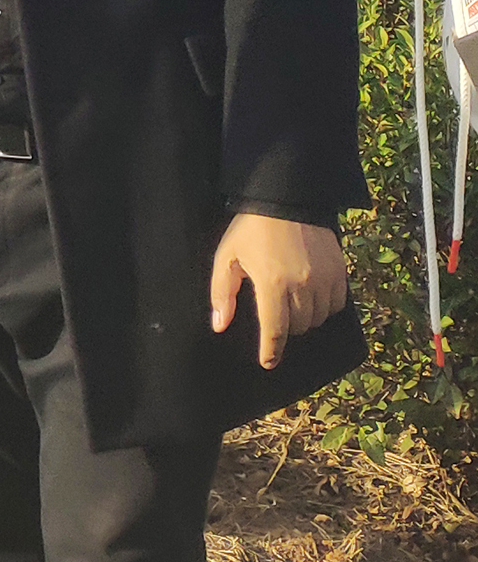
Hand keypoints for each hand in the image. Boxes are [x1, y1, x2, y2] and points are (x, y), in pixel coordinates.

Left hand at [210, 212, 349, 369]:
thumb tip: (220, 326)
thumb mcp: (227, 258)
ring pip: (319, 318)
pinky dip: (325, 307)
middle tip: (276, 320)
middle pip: (299, 327)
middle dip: (286, 330)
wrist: (286, 199)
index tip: (268, 362)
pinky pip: (337, 303)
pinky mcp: (341, 271)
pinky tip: (312, 298)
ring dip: (306, 319)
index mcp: (272, 284)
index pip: (275, 330)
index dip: (271, 351)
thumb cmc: (250, 229)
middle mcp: (302, 285)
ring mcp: (325, 278)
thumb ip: (223, 294)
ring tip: (292, 307)